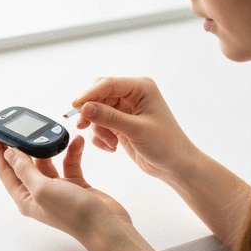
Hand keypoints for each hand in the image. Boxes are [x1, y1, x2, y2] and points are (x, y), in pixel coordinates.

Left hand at [0, 135, 131, 243]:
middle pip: (25, 164)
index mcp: (26, 198)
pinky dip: (72, 152)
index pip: (6, 171)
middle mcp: (39, 193)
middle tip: (20, 127)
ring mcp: (57, 188)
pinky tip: (76, 142)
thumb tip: (9, 154)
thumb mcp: (43, 189)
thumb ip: (25, 170)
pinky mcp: (74, 184)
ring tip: (49, 131)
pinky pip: (69, 163)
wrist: (106, 226)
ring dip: (49, 147)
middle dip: (22, 145)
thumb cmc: (73, 213)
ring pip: (47, 161)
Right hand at [73, 77, 197, 180]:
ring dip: (98, 128)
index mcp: (141, 88)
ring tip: (110, 143)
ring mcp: (125, 109)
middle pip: (99, 95)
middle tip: (82, 125)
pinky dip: (101, 136)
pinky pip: (100, 124)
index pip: (107, 84)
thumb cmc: (166, 145)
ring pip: (97, 111)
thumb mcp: (136, 130)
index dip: (89, 94)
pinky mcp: (120, 123)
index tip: (75, 107)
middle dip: (91, 111)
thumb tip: (85, 108)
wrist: (175, 165)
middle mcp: (132, 95)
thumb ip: (109, 118)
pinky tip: (111, 147)